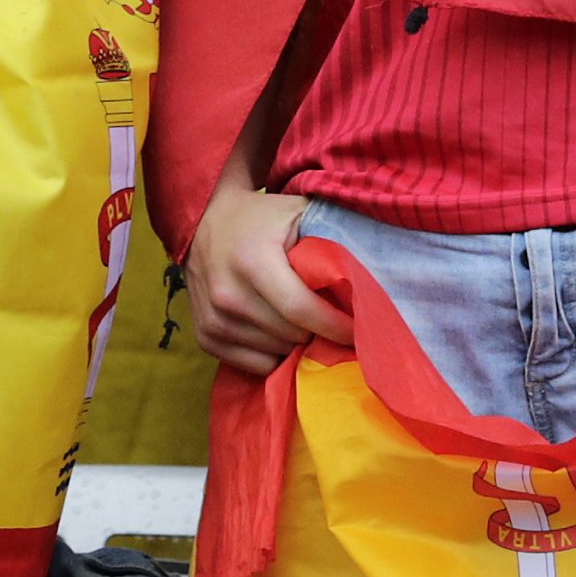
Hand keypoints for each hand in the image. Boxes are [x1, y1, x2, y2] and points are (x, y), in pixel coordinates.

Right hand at [187, 182, 345, 376]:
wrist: (205, 220)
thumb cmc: (260, 218)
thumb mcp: (296, 212)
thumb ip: (331, 236)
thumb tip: (371, 270)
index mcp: (252, 261)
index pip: (301, 310)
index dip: (335, 325)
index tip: (361, 328)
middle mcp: (228, 294)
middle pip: (292, 335)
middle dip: (319, 332)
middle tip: (334, 320)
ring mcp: (213, 320)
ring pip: (276, 353)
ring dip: (297, 343)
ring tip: (305, 323)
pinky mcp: (204, 337)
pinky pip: (255, 365)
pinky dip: (274, 354)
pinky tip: (280, 331)